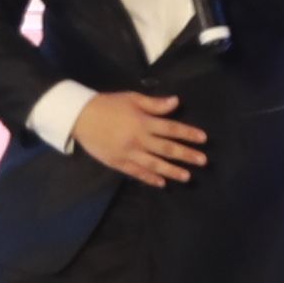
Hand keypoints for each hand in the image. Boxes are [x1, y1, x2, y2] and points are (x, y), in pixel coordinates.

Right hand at [73, 89, 205, 188]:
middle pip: (166, 148)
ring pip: (154, 164)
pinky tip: (162, 183)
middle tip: (203, 161)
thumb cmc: (108, 105)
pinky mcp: (118, 163)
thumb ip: (155, 104)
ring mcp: (128, 153)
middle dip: (186, 155)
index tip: (203, 139)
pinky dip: (150, 178)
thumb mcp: (132, 98)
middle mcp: (138, 139)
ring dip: (172, 171)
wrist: (80, 117)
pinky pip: (136, 173)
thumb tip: (176, 102)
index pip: (171, 128)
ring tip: (188, 177)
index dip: (188, 133)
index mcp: (143, 121)